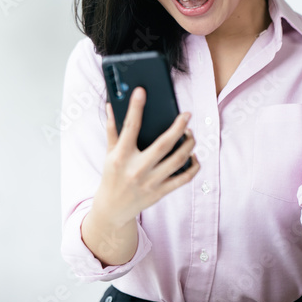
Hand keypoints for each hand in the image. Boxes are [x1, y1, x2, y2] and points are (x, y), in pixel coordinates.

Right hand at [91, 87, 199, 229]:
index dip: (135, 107)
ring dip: (189, 144)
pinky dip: (193, 166)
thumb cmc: (111, 175)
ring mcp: (150, 182)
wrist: (112, 209)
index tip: (142, 91)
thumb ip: (112, 129)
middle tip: (187, 115)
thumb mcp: (108, 152)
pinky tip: (193, 155)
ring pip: (178, 160)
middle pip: (164, 144)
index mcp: (121, 156)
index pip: (129, 127)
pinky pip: (184, 178)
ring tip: (191, 134)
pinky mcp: (160, 192)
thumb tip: (110, 106)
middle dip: (179, 127)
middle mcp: (136, 169)